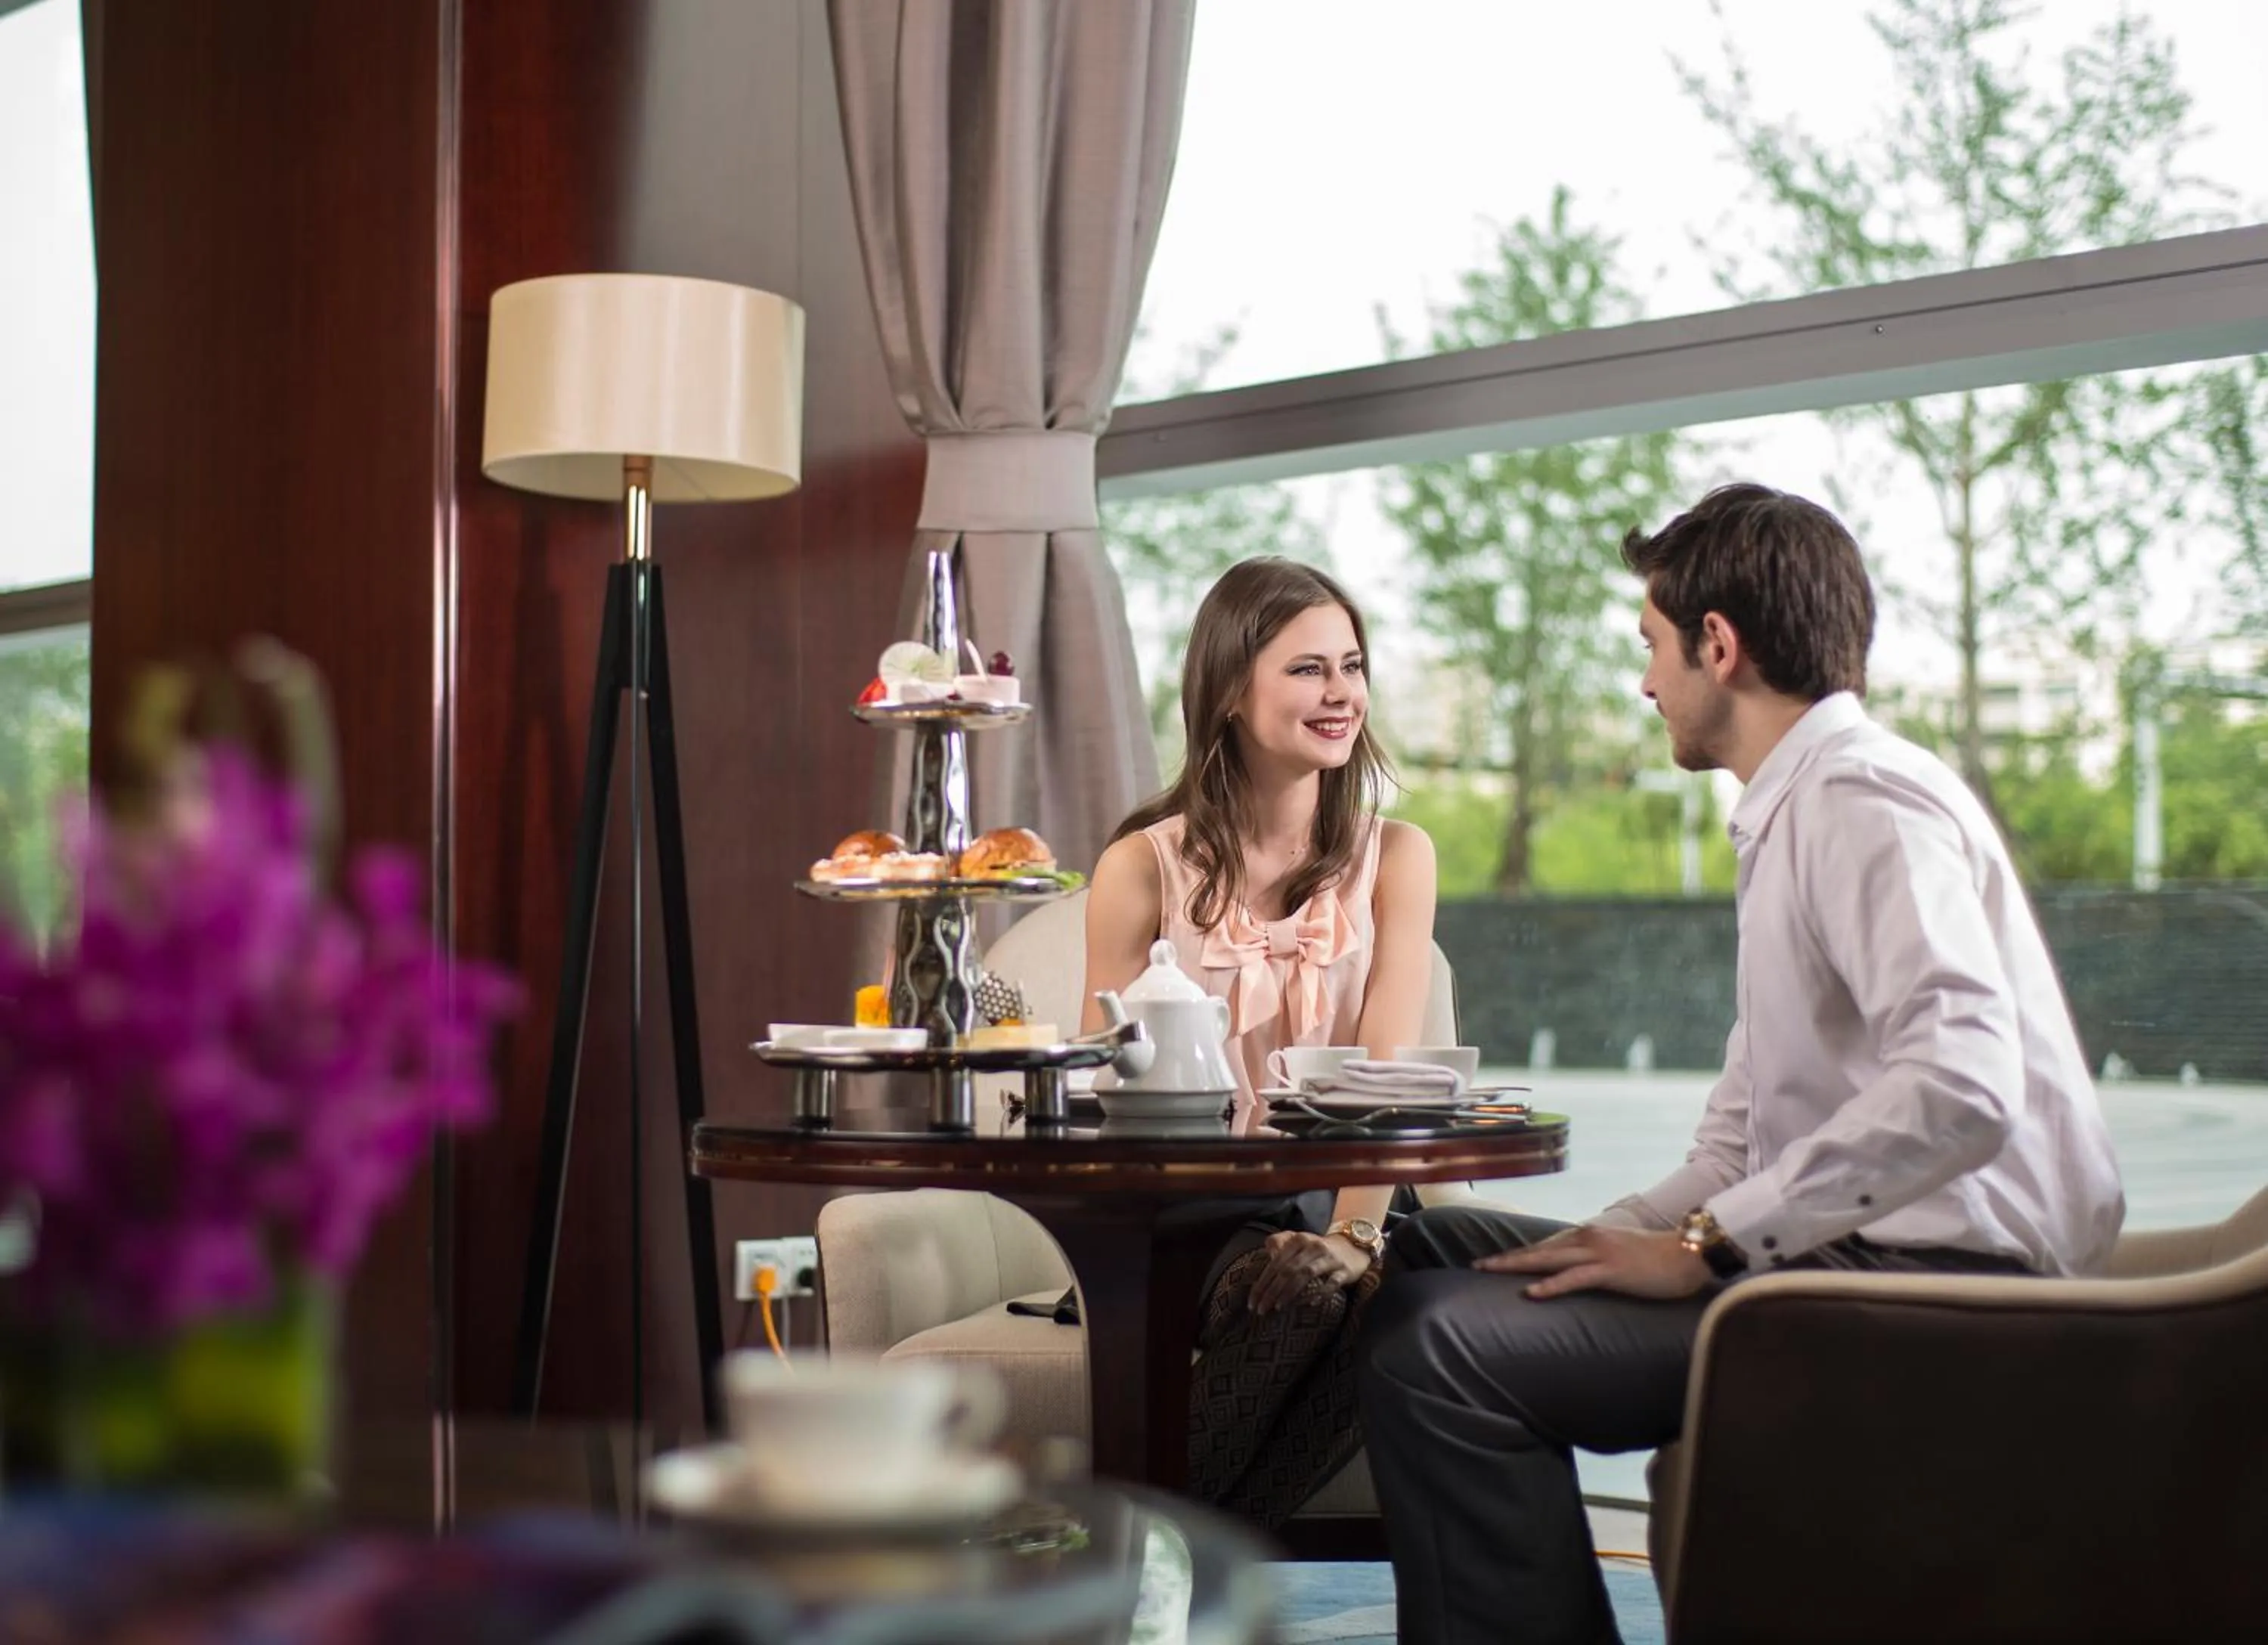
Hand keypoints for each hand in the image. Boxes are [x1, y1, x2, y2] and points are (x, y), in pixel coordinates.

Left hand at [1247, 1230, 1373, 1314]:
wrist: (1353, 1246)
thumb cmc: (1318, 1249)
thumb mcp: (1298, 1241)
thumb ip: (1278, 1245)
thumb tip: (1267, 1257)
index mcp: (1298, 1240)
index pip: (1275, 1263)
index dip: (1262, 1283)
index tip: (1252, 1303)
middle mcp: (1313, 1246)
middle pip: (1287, 1270)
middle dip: (1271, 1291)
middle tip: (1261, 1310)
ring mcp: (1330, 1258)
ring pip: (1306, 1274)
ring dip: (1290, 1291)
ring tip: (1278, 1307)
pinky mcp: (1345, 1270)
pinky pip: (1332, 1283)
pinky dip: (1320, 1293)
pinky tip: (1311, 1303)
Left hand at [1474, 1225, 1713, 1300]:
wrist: (1689, 1254)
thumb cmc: (1657, 1259)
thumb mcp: (1619, 1255)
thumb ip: (1596, 1260)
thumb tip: (1578, 1271)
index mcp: (1589, 1236)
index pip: (1546, 1245)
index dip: (1520, 1252)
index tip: (1495, 1260)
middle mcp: (1587, 1238)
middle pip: (1539, 1249)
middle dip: (1507, 1258)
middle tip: (1478, 1266)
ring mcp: (1598, 1253)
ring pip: (1548, 1259)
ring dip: (1517, 1265)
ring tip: (1490, 1272)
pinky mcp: (1610, 1271)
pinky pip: (1574, 1278)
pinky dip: (1550, 1285)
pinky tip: (1530, 1293)